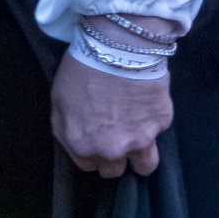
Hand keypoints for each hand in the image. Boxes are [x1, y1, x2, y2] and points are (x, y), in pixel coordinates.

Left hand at [52, 52, 173, 176]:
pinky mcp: (160, 123)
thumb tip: (76, 141)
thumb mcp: (58, 100)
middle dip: (113, 156)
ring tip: (138, 136)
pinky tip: (145, 101)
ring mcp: (139, 139)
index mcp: (83, 146)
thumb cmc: (84, 68)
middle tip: (115, 134)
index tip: (96, 139)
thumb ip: (66, 130)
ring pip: (145, 166)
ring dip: (140, 156)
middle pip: (114, 171)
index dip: (92, 152)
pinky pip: (158, 131)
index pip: (89, 166)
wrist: (119, 46)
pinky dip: (153, 121)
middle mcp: (111, 150)